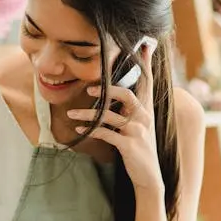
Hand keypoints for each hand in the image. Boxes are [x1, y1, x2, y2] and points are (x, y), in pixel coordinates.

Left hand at [67, 43, 162, 192]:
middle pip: (127, 94)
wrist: (149, 177)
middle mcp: (144, 117)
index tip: (145, 43)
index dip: (146, 62)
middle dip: (107, 90)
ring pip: (110, 116)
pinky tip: (79, 131)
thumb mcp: (139, 126)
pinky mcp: (129, 145)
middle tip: (89, 91)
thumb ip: (130, 110)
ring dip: (88, 115)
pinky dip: (91, 131)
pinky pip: (106, 134)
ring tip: (71, 115)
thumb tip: (114, 96)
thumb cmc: (140, 149)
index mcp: (146, 110)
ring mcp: (137, 131)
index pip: (147, 81)